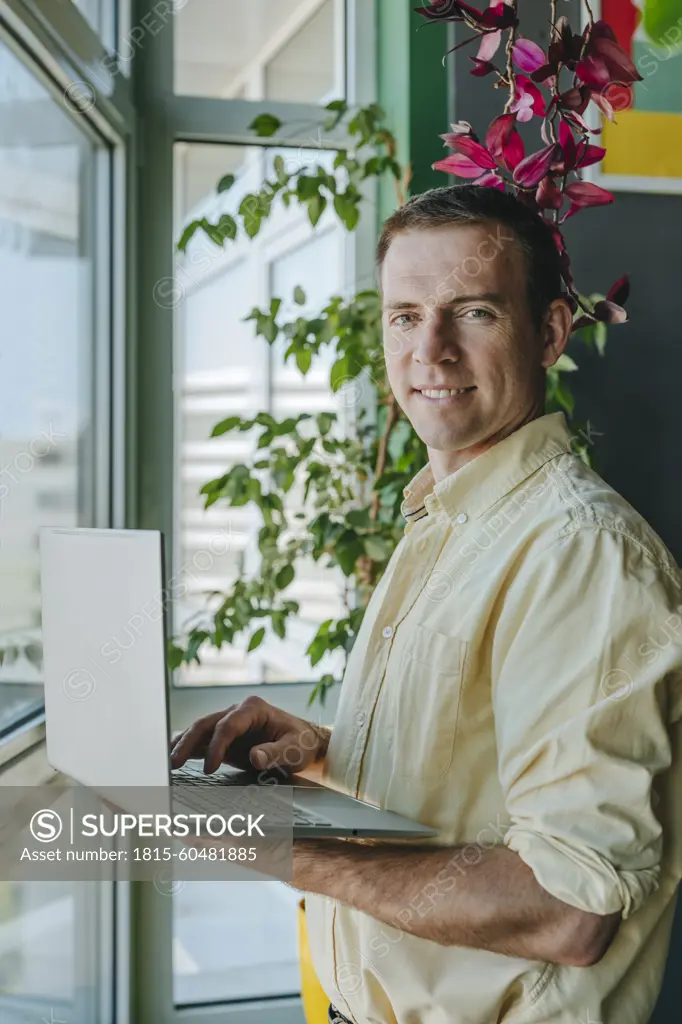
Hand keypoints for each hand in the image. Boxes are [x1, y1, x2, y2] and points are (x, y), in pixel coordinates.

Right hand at [169, 695, 330, 775]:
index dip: (217, 745)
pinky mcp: (225, 739)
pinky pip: (203, 741)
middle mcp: (237, 712)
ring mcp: (229, 724)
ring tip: (166, 760)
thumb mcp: (295, 748)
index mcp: (253, 708)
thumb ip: (276, 752)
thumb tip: (255, 757)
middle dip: (188, 743)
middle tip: (174, 763)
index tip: (210, 767)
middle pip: (207, 724)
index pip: (228, 725)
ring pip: (200, 731)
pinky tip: (172, 756)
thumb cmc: (301, 742)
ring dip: (182, 744)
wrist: (304, 742)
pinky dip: (187, 748)